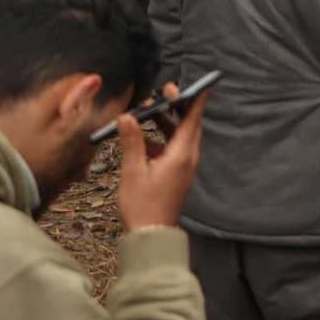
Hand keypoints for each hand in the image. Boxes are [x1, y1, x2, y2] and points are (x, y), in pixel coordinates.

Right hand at [115, 86, 204, 233]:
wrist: (152, 234)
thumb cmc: (142, 204)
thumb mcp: (133, 171)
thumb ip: (132, 142)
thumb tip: (128, 116)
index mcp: (182, 154)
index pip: (192, 120)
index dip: (192, 100)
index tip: (190, 84)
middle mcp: (188, 157)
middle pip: (187, 125)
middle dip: (176, 107)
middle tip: (163, 92)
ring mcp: (184, 166)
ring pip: (179, 137)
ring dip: (165, 123)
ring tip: (146, 112)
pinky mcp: (177, 174)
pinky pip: (172, 150)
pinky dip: (160, 140)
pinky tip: (141, 139)